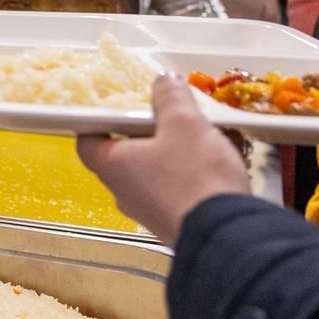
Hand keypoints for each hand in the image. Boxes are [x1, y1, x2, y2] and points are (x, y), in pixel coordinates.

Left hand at [76, 76, 249, 245]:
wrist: (231, 237)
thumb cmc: (195, 178)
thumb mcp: (184, 123)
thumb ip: (170, 98)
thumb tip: (164, 82)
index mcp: (112, 166)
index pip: (87, 140)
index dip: (98, 119)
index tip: (115, 104)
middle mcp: (124, 192)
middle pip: (123, 154)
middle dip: (144, 132)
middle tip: (163, 113)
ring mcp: (149, 212)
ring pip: (153, 172)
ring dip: (172, 151)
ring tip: (196, 133)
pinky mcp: (176, 223)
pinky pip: (176, 190)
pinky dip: (190, 173)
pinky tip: (214, 160)